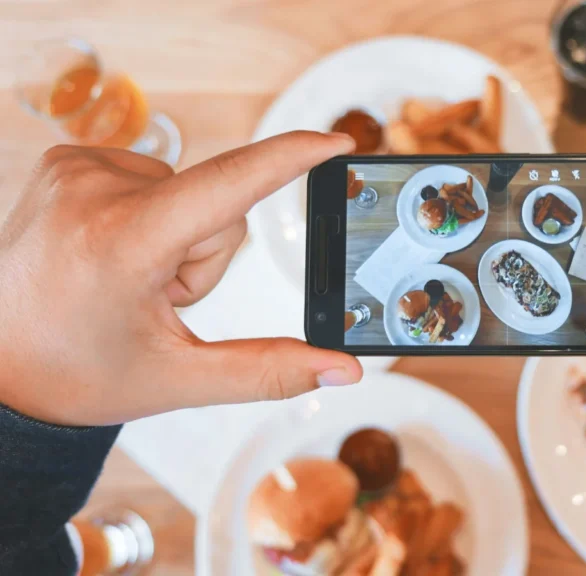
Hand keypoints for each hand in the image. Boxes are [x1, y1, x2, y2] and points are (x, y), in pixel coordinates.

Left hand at [0, 132, 362, 425]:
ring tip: (127, 278)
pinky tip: (112, 252)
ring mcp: (75, 169)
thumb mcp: (178, 379)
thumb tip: (342, 370)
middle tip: (155, 299)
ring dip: (177, 238)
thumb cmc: (75, 374)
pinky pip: (153, 178)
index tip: (337, 142)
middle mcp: (94, 190)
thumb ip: (270, 371)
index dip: (291, 159)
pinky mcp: (68, 161)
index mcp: (122, 243)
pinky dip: (150, 217)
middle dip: (206, 255)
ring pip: (188, 192)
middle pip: (216, 206)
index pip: (229, 185)